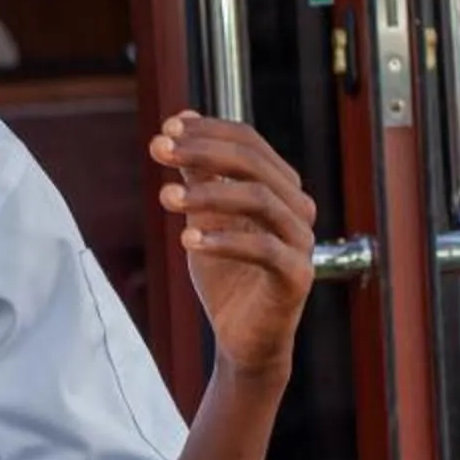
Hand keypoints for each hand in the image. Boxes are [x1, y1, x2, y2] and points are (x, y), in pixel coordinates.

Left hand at [148, 113, 314, 379]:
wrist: (242, 339)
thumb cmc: (227, 275)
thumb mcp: (204, 217)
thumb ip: (198, 174)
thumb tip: (181, 120)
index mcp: (279, 187)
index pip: (249, 142)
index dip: (208, 131)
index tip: (166, 129)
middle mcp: (297, 208)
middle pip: (254, 163)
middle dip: (203, 152)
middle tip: (159, 150)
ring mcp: (301, 242)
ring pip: (259, 200)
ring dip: (208, 194)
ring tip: (163, 198)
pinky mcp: (297, 277)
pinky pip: (264, 249)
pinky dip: (225, 241)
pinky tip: (187, 240)